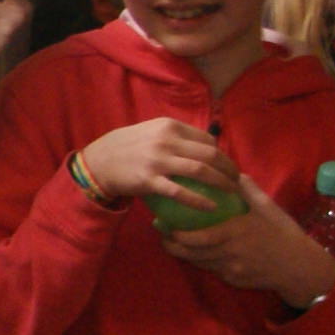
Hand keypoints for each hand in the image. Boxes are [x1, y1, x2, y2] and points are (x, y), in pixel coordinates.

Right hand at [75, 116, 234, 205]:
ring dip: (221, 183)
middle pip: (209, 154)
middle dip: (229, 168)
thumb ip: (173, 137)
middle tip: (236, 181)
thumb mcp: (150, 133)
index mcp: (169, 126)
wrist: (97, 162)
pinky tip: (211, 207)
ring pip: (200, 170)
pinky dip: (199, 200)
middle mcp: (166, 140)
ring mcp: (157, 160)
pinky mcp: (149, 180)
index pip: (206, 139)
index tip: (227, 166)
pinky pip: (180, 192)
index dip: (222, 154)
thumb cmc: (125, 148)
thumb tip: (201, 147)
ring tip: (231, 193)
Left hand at [154, 175, 334, 306]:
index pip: (200, 238)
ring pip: (198, 263)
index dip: (178, 235)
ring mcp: (231, 269)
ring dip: (183, 253)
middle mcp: (231, 253)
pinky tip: (194, 251)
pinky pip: (211, 270)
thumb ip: (247, 190)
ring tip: (171, 241)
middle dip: (172, 245)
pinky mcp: (232, 280)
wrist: (298, 266)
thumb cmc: (282, 232)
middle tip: (162, 234)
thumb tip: (231, 171)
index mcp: (237, 233)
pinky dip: (201, 261)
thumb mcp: (268, 208)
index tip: (165, 224)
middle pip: (192, 254)